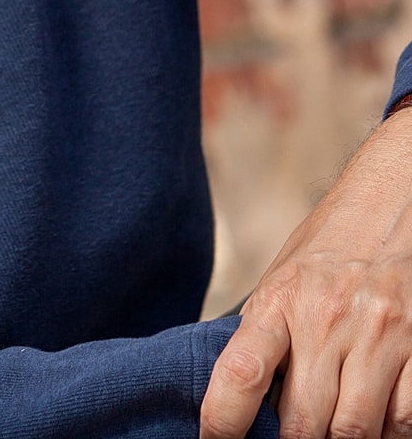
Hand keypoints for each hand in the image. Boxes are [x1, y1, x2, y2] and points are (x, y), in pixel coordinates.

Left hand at [200, 107, 411, 438]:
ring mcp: (377, 334)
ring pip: (354, 431)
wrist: (390, 202)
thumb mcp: (283, 279)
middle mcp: (326, 317)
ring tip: (333, 427)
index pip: (240, 371)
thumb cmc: (330, 246)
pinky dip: (391, 431)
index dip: (223, 420)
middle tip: (289, 437)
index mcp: (280, 299)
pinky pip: (405, 421)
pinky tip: (378, 418)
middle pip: (303, 422)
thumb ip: (266, 334)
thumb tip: (241, 397)